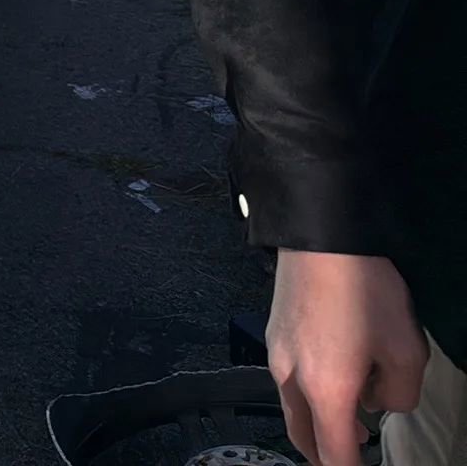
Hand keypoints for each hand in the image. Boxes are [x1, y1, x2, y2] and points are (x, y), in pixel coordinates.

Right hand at [269, 250, 427, 465]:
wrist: (322, 238)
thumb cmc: (364, 289)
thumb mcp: (407, 350)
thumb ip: (400, 395)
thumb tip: (380, 403)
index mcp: (326, 390)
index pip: (334, 455)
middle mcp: (292, 379)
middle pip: (303, 437)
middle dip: (327, 455)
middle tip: (352, 455)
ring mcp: (277, 356)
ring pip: (293, 409)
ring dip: (319, 422)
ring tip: (351, 416)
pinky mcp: (274, 335)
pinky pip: (288, 381)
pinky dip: (308, 395)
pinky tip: (334, 374)